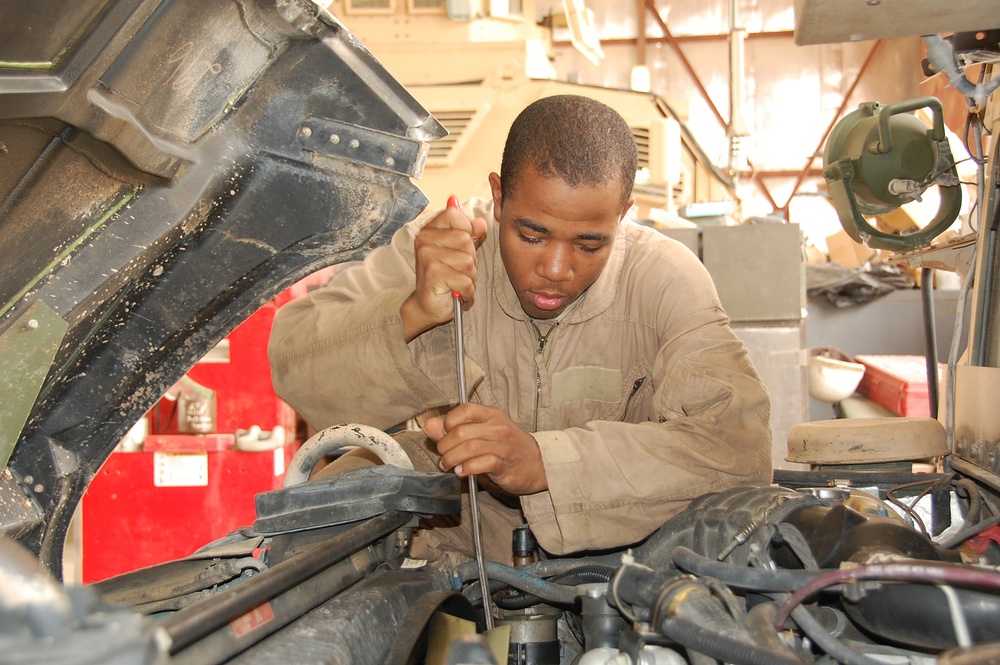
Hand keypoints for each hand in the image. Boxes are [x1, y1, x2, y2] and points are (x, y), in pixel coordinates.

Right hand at [401, 200, 486, 341]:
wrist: (428, 305)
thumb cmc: (446, 276)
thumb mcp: (460, 250)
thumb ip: (470, 233)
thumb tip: (480, 222)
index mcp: (429, 229)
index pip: (455, 214)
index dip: (467, 230)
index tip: (461, 247)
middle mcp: (424, 240)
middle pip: (465, 239)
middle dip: (470, 258)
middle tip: (457, 270)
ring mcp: (426, 256)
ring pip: (468, 261)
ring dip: (469, 276)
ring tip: (456, 281)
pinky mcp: (432, 275)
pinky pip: (465, 280)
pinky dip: (466, 290)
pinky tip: (456, 292)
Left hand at [425, 403, 547, 494]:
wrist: (538, 463)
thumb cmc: (507, 447)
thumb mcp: (482, 432)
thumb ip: (454, 428)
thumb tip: (429, 424)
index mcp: (491, 414)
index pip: (464, 409)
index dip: (448, 422)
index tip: (444, 434)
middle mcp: (497, 427)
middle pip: (461, 432)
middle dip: (445, 446)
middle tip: (443, 455)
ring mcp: (503, 445)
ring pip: (469, 448)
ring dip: (452, 459)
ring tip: (448, 465)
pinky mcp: (505, 464)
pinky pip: (482, 463)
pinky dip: (466, 469)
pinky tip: (462, 472)